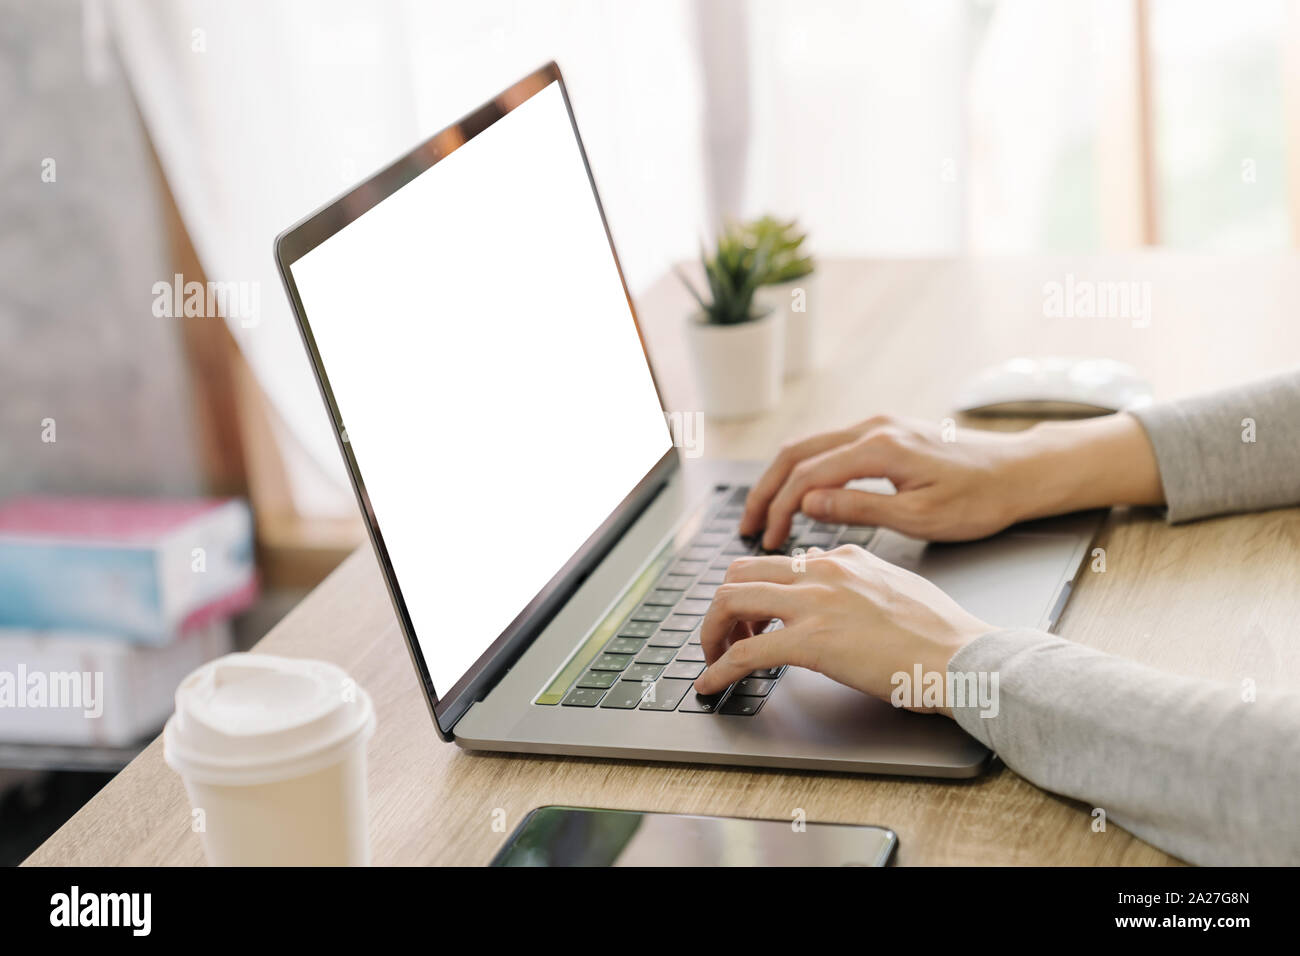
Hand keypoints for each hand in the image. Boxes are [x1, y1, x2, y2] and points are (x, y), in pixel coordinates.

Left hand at [693, 545, 991, 713]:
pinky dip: (718, 668)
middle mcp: (823, 570)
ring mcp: (815, 602)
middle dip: (723, 606)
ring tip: (713, 659)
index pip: (779, 562)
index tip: (753, 618)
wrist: (964, 657)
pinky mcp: (811, 640)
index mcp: (845, 557)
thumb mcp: (899, 586)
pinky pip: (744, 652)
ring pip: (731, 599)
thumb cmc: (944, 635)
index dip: (756, 592)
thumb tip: (843, 594)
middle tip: (725, 637)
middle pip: (741, 572)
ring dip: (711, 631)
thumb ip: (863, 582)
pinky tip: (710, 684)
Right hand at [739, 413, 1164, 548]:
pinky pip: (830, 447)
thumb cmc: (980, 498)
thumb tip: (807, 503)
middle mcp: (872, 428)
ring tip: (767, 515)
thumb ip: (858, 507)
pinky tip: (801, 497)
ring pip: (809, 447)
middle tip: (749, 527)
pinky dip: (805, 471)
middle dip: (766, 490)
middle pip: (796, 453)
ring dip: (782, 480)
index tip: (767, 540)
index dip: (780, 509)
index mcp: (878, 448)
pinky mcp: (886, 433)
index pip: (807, 475)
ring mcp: (878, 426)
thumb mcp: (919, 516)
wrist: (1021, 471)